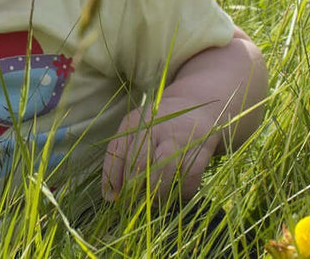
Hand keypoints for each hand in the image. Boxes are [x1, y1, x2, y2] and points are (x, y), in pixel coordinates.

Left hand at [102, 96, 220, 202]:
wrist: (197, 106)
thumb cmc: (159, 125)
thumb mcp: (137, 129)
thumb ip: (124, 155)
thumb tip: (111, 194)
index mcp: (133, 122)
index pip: (117, 152)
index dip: (111, 178)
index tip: (110, 198)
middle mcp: (154, 127)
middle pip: (138, 162)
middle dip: (133, 188)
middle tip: (132, 204)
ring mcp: (178, 137)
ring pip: (162, 170)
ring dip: (156, 193)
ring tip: (153, 202)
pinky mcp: (199, 149)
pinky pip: (188, 178)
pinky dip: (181, 191)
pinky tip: (177, 194)